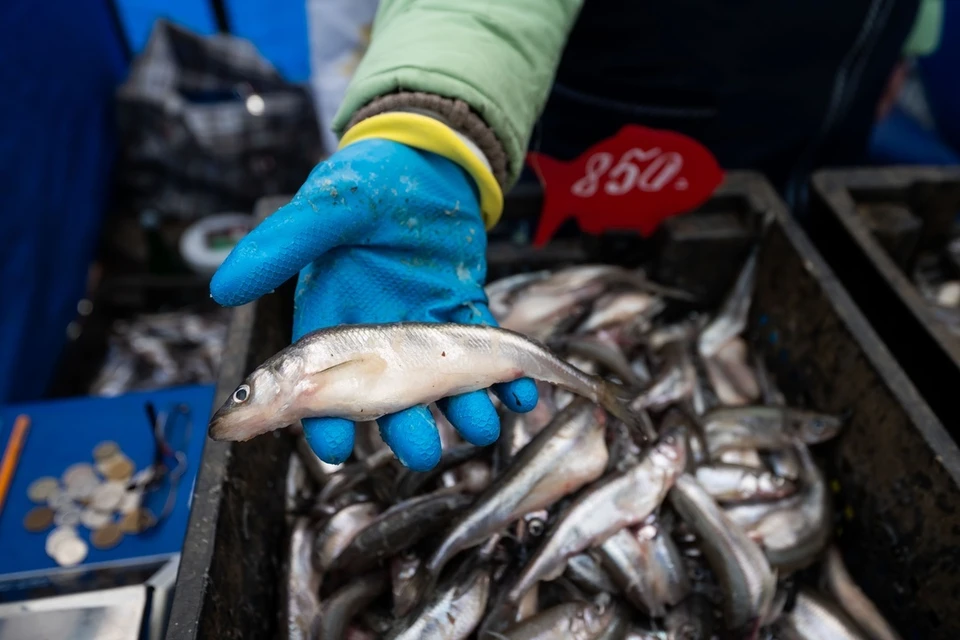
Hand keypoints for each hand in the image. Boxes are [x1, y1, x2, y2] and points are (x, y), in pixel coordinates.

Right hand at [210, 138, 537, 469]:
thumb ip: (283, 246)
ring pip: (440, 382)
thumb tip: (223, 288)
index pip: (323, 381)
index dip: (325, 417)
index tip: (335, 447)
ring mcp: (424, 323)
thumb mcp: (326, 209)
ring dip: (462, 409)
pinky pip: (482, 349)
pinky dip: (503, 374)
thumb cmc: (367, 179)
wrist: (427, 157)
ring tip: (481, 427)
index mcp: (334, 314)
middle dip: (405, 428)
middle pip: (389, 395)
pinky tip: (521, 394)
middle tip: (422, 452)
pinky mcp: (463, 309)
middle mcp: (378, 332)